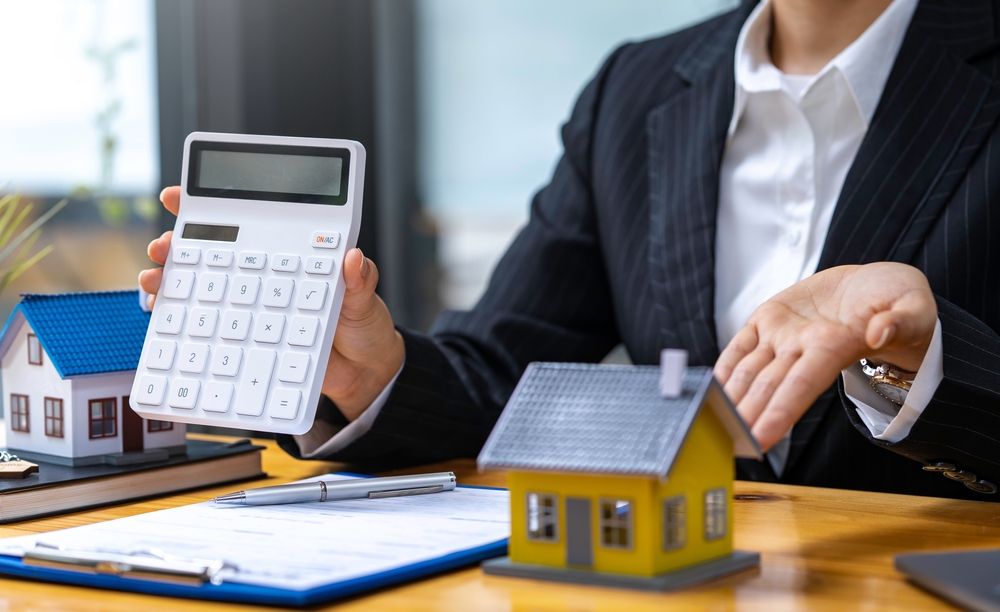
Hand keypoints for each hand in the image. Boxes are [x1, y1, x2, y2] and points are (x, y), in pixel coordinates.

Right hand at [139, 187, 404, 420]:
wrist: (365, 374)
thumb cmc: (364, 327)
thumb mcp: (365, 298)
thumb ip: (359, 279)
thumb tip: (353, 259)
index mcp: (288, 256)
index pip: (246, 222)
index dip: (208, 205)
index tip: (177, 196)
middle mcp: (262, 279)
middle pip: (208, 254)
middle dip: (174, 245)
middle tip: (162, 247)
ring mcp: (251, 310)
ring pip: (199, 290)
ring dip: (169, 283)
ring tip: (155, 282)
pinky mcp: (247, 342)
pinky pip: (209, 331)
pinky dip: (182, 325)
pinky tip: (166, 321)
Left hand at [713, 262, 936, 450]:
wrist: (876, 288)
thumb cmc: (899, 302)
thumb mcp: (913, 306)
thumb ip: (901, 320)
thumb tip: (880, 331)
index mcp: (835, 346)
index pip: (802, 385)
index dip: (781, 412)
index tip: (761, 440)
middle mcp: (803, 347)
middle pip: (768, 386)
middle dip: (745, 415)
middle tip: (721, 441)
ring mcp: (783, 335)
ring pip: (749, 370)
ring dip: (728, 396)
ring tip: (706, 421)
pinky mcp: (769, 318)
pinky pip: (740, 344)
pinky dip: (723, 366)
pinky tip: (707, 388)